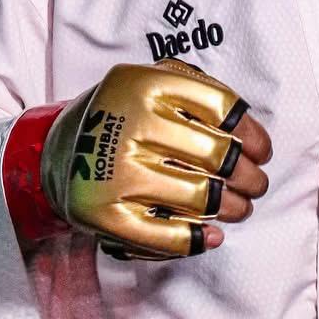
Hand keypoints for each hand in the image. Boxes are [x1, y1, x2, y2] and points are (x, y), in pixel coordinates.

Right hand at [38, 60, 271, 259]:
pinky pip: (165, 234)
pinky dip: (196, 239)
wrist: (57, 150)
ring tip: (240, 207)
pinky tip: (211, 235)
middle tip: (256, 184)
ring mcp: (117, 171)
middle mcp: (131, 124)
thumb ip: (198, 88)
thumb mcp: (151, 79)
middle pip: (218, 155)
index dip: (252, 134)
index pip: (222, 107)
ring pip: (201, 196)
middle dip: (249, 176)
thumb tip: (248, 135)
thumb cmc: (122, 115)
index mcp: (147, 85)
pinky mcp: (105, 213)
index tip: (261, 151)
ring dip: (233, 207)